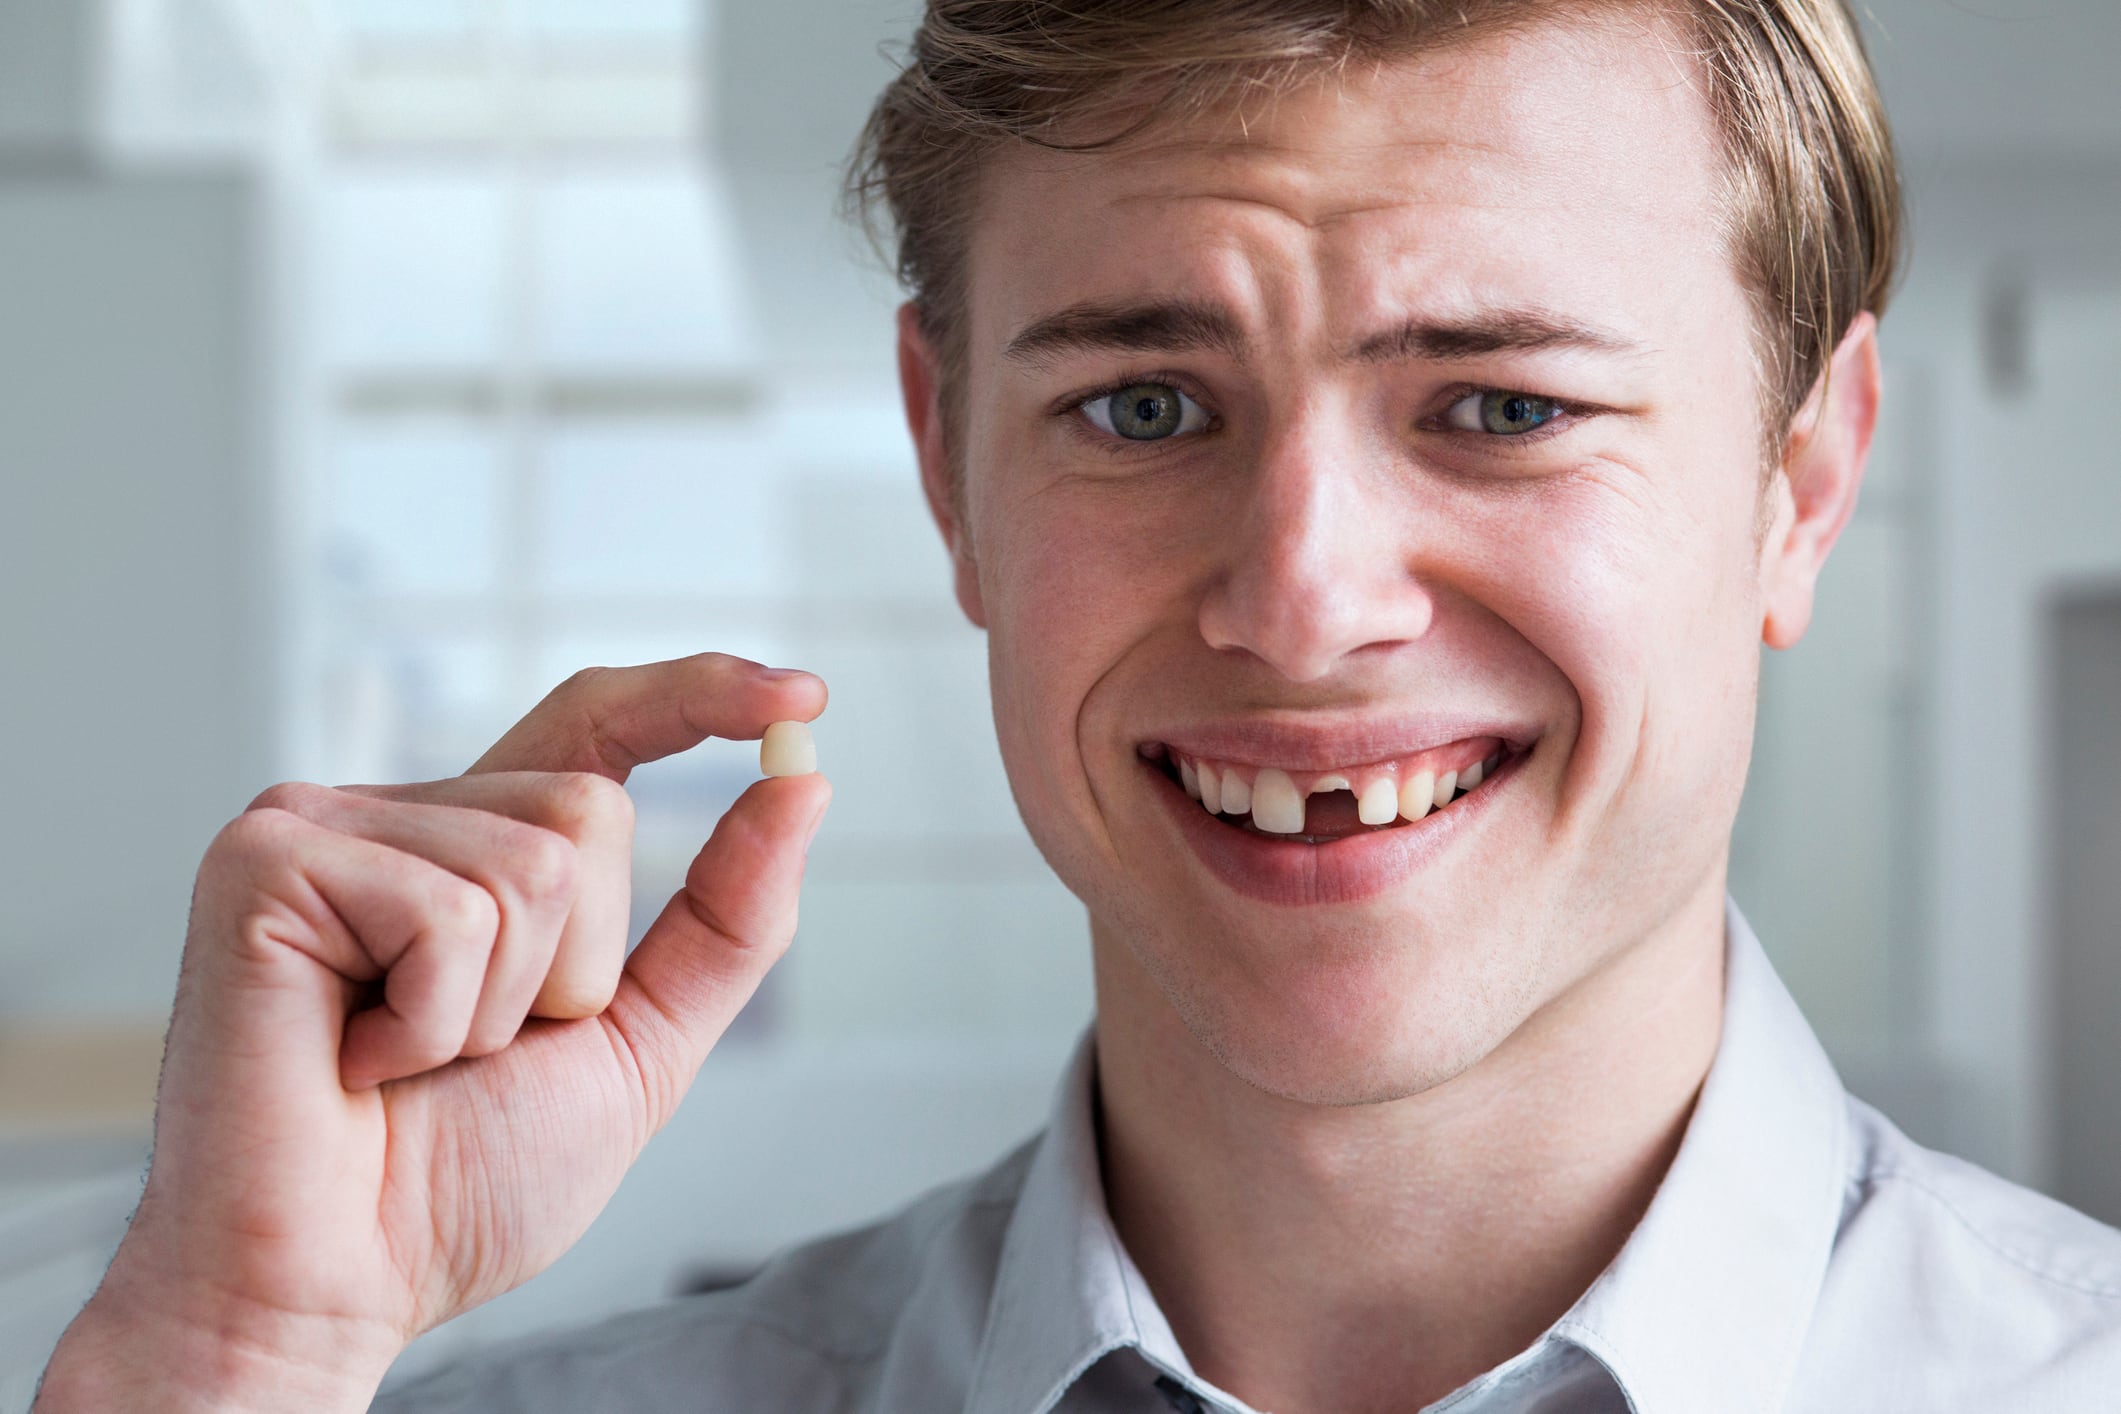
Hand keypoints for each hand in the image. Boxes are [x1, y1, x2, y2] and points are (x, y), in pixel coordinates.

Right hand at [36, 654, 828, 1411]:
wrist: (331, 1291)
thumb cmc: (457, 1181)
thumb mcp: (638, 1042)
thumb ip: (724, 919)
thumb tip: (805, 784)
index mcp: (475, 845)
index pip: (599, 724)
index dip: (700, 694)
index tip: (805, 694)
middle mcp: (399, 814)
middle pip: (591, 809)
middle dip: (576, 967)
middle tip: (467, 1051)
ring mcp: (320, 825)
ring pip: (536, 862)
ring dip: (501, 1008)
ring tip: (403, 1062)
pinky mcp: (266, 861)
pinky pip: (450, 913)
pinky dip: (431, 1023)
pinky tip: (355, 1064)